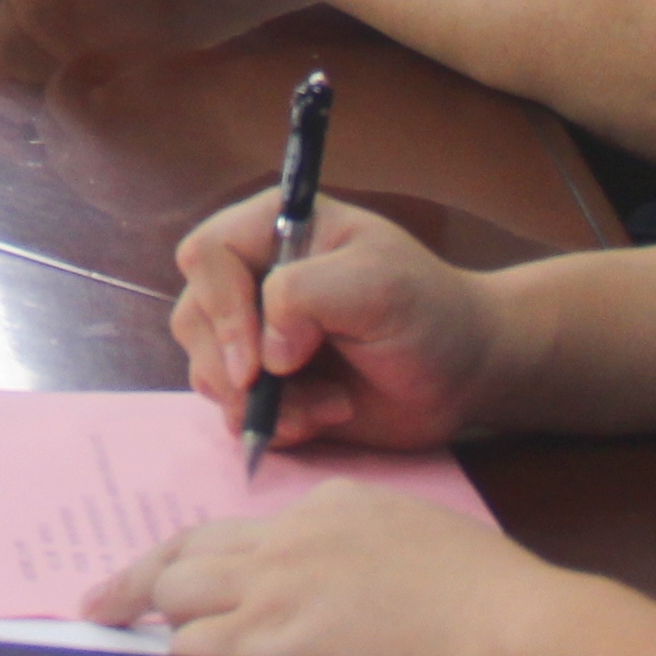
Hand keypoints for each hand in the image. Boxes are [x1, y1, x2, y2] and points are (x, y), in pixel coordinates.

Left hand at [91, 485, 558, 655]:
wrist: (508, 626)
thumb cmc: (490, 598)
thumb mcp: (414, 543)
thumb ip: (359, 556)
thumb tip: (330, 595)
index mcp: (327, 507)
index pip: (236, 530)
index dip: (196, 558)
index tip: (171, 575)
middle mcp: (287, 539)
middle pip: (186, 553)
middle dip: (142, 582)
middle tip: (101, 606)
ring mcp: (276, 590)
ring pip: (180, 601)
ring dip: (163, 634)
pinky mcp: (276, 644)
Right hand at [166, 191, 502, 458]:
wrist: (462, 374)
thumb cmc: (427, 312)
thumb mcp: (378, 284)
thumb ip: (307, 295)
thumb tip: (266, 353)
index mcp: (272, 230)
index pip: (206, 256)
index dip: (222, 308)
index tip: (260, 361)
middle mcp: (252, 279)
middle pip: (194, 318)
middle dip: (237, 367)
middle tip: (293, 389)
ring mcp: (254, 335)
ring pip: (207, 369)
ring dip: (263, 402)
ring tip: (330, 407)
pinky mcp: (266, 387)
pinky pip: (232, 411)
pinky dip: (273, 425)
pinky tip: (324, 418)